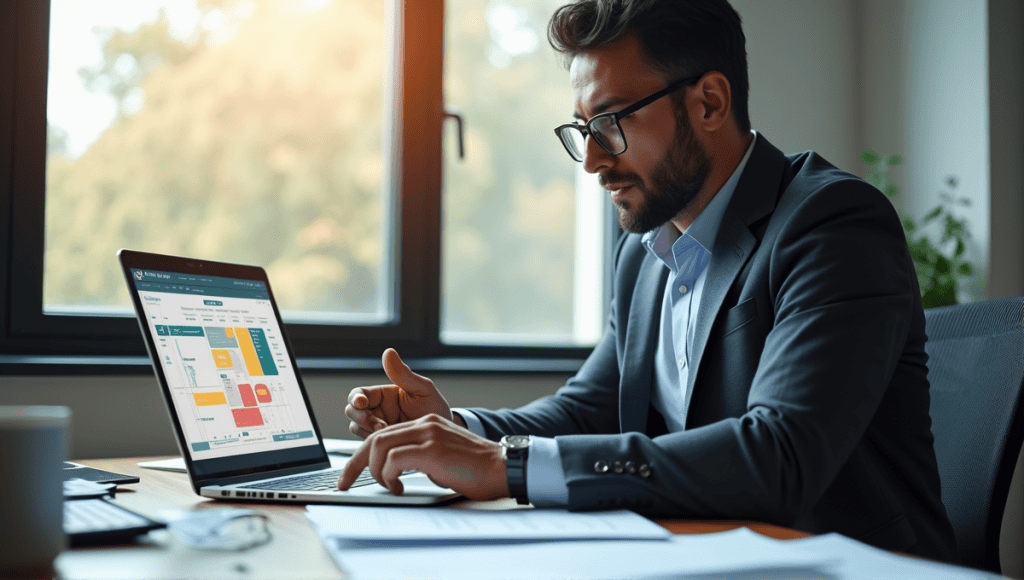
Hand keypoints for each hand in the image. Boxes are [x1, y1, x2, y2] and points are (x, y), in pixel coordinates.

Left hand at [337, 414, 508, 499]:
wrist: (502, 468)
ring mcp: (428, 435)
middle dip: (356, 464)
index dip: (361, 456)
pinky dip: (388, 475)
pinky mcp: (432, 450)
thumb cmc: (475, 469)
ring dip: (375, 471)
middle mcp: (425, 424)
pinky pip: (394, 459)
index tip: (349, 475)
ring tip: (386, 486)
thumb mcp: (441, 456)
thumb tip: (395, 470)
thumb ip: (418, 456)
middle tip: (348, 484)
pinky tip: (399, 488)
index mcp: (426, 423)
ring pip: (380, 446)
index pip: (382, 434)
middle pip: (374, 438)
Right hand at [345, 348, 454, 438]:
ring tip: (391, 436)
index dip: (355, 398)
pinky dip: (374, 446)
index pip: (359, 393)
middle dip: (362, 418)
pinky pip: (367, 446)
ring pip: (357, 429)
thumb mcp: (423, 390)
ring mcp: (376, 429)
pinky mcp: (380, 446)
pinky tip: (391, 446)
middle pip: (352, 412)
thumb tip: (389, 352)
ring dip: (368, 433)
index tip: (362, 403)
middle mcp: (376, 411)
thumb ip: (404, 374)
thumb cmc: (435, 409)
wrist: (444, 437)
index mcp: (383, 395)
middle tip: (380, 427)